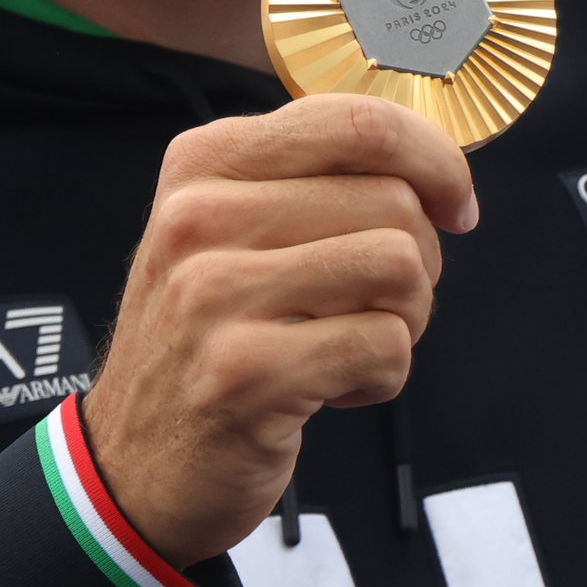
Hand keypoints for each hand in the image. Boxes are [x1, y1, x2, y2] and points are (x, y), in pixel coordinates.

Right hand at [80, 95, 478, 562]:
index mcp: (203, 164)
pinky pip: (386, 345)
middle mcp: (200, 217)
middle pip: (393, 200)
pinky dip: (384, 376)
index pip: (358, 121)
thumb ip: (311, 183)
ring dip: (406, 319)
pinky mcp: (247, 372)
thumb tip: (435, 163)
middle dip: (420, 260)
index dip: (435, 159)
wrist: (132, 465)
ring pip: (400, 266)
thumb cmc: (208, 343)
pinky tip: (334, 389)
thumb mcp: (229, 235)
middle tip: (374, 305)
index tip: (454, 205)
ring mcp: (216, 295)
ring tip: (352, 345)